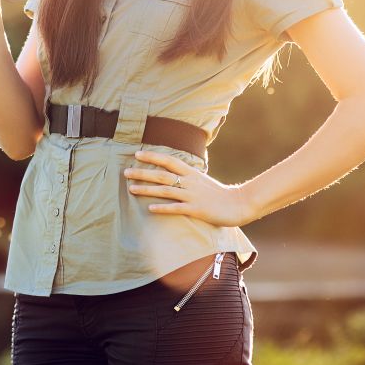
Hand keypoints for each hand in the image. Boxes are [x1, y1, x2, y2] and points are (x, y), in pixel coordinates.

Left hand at [124, 150, 254, 227]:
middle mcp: (190, 182)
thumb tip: (172, 172)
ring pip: (166, 190)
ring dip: (147, 189)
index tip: (137, 154)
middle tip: (125, 172)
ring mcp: (192, 196)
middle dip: (142, 172)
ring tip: (131, 189)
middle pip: (162, 174)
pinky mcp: (196, 210)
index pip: (168, 160)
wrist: (239, 204)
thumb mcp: (202, 180)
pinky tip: (150, 209)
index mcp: (191, 172)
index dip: (152, 156)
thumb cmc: (219, 193)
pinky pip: (176, 208)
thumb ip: (187, 176)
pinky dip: (162, 208)